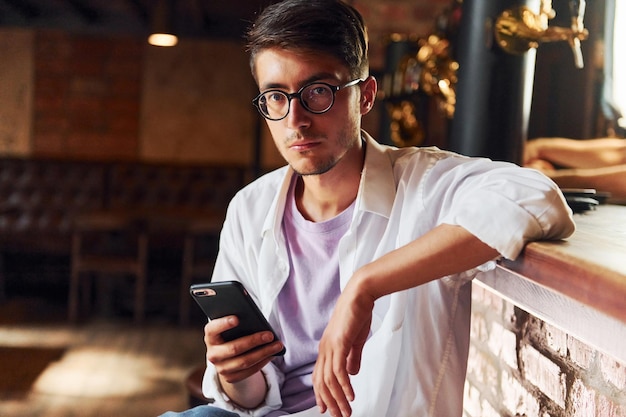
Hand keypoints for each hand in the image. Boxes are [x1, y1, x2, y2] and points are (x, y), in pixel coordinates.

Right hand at [204, 316, 283, 383]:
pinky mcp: (231, 378)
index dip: (224, 324)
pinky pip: (250, 371)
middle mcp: (212, 354)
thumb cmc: (232, 334)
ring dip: (264, 353)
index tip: (237, 318)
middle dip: (254, 341)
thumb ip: (238, 320)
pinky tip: (273, 354)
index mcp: (210, 336)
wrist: (226, 356)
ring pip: (245, 362)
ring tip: (278, 345)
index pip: (213, 329)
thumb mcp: (231, 326)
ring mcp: (221, 368)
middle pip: (234, 348)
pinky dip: (263, 362)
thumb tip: (255, 318)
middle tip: (270, 335)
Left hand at [312, 279, 374, 416]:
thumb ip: (352, 357)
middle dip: (330, 402)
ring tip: (346, 412)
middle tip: (339, 416)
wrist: (360, 294)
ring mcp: (330, 346)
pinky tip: (350, 396)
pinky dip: (344, 385)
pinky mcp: (339, 343)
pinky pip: (339, 370)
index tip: (325, 409)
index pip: (319, 376)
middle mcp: (324, 349)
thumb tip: (351, 373)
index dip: (321, 394)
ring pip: (330, 380)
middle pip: (322, 382)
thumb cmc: (357, 314)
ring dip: (338, 398)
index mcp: (326, 348)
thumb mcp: (354, 340)